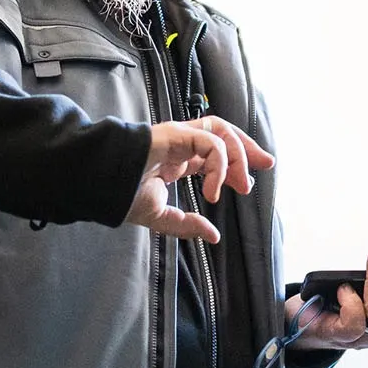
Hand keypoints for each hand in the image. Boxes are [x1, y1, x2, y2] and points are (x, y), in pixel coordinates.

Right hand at [124, 118, 273, 243]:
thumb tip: (213, 236)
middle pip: (223, 132)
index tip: (248, 184)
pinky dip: (219, 165)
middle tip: (266, 165)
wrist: (101, 184)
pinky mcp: (176, 134)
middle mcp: (180, 143)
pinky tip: (213, 189)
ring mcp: (178, 136)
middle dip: (248, 147)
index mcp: (177, 159)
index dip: (236, 163)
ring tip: (242, 184)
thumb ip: (187, 225)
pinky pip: (210, 143)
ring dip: (239, 155)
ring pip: (221, 131)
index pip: (214, 152)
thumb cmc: (121, 196)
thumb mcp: (162, 218)